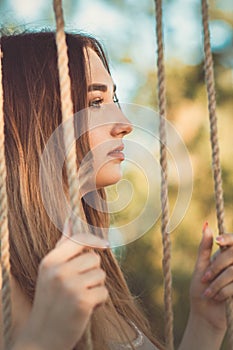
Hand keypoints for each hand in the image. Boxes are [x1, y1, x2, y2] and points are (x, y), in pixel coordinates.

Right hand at [15, 220, 108, 349]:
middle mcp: (59, 271)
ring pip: (100, 274)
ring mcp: (71, 286)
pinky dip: (99, 301)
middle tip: (80, 286)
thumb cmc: (50, 299)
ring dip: (96, 286)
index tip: (105, 244)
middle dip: (92, 271)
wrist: (42, 336)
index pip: (79, 239)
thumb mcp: (51, 271)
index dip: (94, 240)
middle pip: (94, 258)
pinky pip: (104, 291)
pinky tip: (86, 309)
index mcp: (50, 261)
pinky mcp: (83, 301)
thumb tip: (70, 221)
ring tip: (81, 297)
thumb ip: (63, 246)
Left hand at [190, 223, 232, 332]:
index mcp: (225, 256)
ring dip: (217, 283)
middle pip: (231, 256)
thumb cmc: (200, 288)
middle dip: (216, 268)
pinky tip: (215, 298)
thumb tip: (206, 224)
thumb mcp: (200, 266)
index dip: (228, 238)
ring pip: (232, 272)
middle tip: (205, 278)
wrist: (205, 314)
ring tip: (208, 292)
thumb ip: (204, 247)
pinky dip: (221, 292)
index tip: (218, 241)